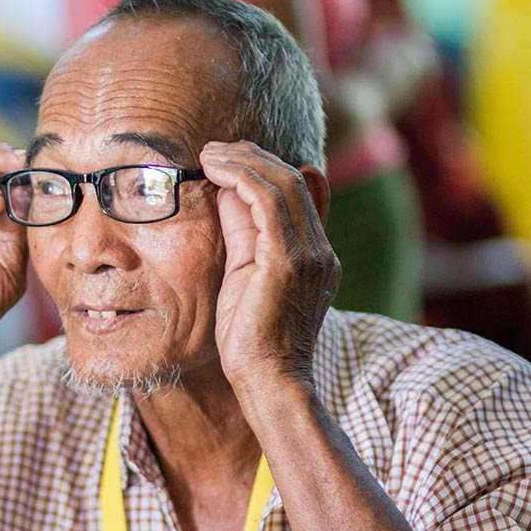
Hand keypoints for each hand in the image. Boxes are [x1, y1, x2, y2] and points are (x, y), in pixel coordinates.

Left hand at [199, 141, 339, 391]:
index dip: (266, 169)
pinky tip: (215, 169)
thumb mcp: (244, 277)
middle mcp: (321, 251)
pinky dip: (241, 177)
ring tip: (209, 153)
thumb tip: (226, 193)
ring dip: (242, 161)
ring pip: (282, 184)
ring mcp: (310, 255)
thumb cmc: (251, 341)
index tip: (230, 160)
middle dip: (252, 158)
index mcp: (316, 257)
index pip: (299, 195)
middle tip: (216, 149)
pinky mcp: (288, 260)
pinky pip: (268, 201)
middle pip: (293, 181)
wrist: (269, 381)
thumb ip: (243, 235)